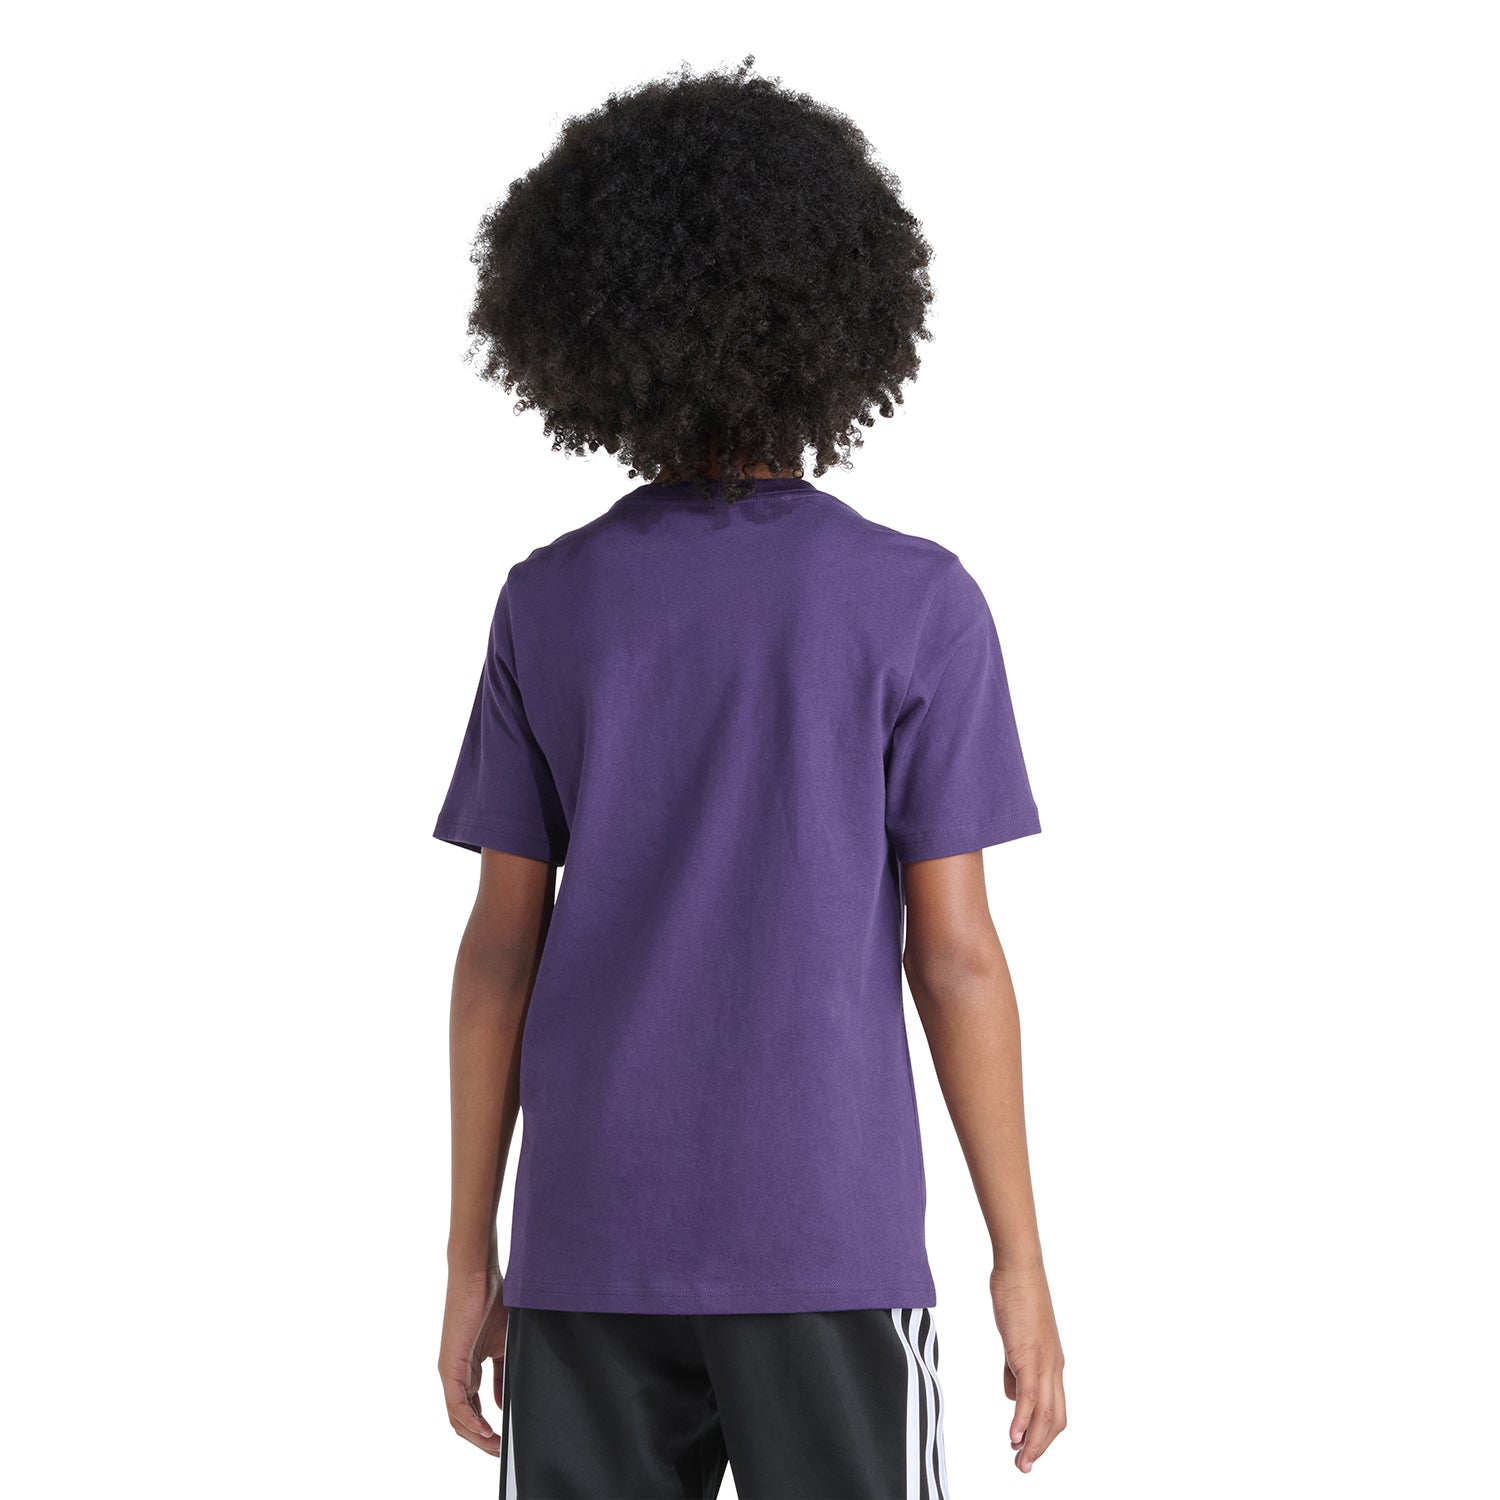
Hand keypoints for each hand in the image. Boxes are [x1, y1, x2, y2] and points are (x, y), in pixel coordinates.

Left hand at [438, 1267, 507, 1455]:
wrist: (479, 1275)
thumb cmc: (494, 1300)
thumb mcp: (504, 1345)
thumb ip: (502, 1374)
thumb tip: (505, 1402)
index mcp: (468, 1369)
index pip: (474, 1409)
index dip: (489, 1428)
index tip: (506, 1440)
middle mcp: (456, 1374)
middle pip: (464, 1420)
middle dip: (483, 1440)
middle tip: (502, 1451)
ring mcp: (451, 1371)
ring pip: (458, 1418)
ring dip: (477, 1437)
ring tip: (496, 1447)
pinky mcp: (450, 1366)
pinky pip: (457, 1404)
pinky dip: (471, 1421)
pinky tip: (487, 1430)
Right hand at [990, 1264, 1065, 1472]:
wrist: (1018, 1269)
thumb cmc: (1016, 1297)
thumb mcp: (1015, 1339)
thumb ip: (1014, 1369)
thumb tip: (1013, 1397)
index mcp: (1052, 1363)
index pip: (1054, 1409)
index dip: (1043, 1434)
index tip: (1027, 1452)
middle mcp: (1054, 1367)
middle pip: (1055, 1419)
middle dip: (1041, 1447)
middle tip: (1023, 1467)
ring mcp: (1044, 1361)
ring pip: (1045, 1413)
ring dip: (1033, 1442)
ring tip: (1019, 1462)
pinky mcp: (1029, 1354)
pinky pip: (1029, 1396)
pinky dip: (1022, 1420)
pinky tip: (1013, 1436)